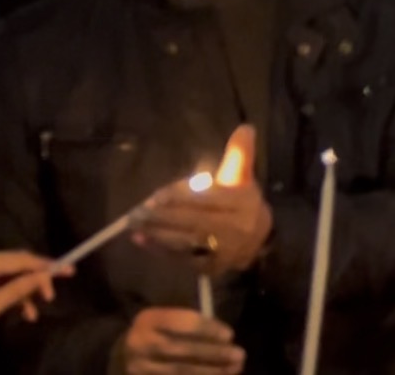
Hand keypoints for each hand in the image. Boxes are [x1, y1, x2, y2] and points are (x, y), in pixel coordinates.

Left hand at [0, 251, 64, 345]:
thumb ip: (17, 289)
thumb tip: (44, 276)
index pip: (20, 259)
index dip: (45, 265)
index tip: (69, 271)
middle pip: (17, 265)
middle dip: (35, 281)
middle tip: (49, 298)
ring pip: (10, 275)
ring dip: (23, 292)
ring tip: (32, 314)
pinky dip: (11, 295)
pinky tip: (20, 312)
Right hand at [112, 308, 242, 374]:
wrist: (121, 355)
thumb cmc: (156, 332)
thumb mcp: (167, 319)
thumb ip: (191, 324)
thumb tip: (226, 338)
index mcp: (149, 319)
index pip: (181, 323)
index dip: (207, 329)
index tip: (230, 335)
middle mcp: (140, 343)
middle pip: (181, 350)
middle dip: (213, 354)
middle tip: (240, 355)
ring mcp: (139, 368)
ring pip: (178, 371)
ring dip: (210, 372)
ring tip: (234, 369)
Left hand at [137, 126, 271, 274]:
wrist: (260, 240)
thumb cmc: (242, 203)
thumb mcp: (244, 177)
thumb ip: (240, 154)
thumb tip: (244, 127)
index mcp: (241, 201)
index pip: (206, 198)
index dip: (180, 197)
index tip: (156, 196)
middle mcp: (234, 226)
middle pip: (193, 220)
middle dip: (163, 216)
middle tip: (137, 211)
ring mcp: (222, 249)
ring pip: (186, 241)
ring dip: (157, 234)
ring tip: (135, 226)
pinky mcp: (211, 266)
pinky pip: (182, 259)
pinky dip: (160, 250)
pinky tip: (142, 241)